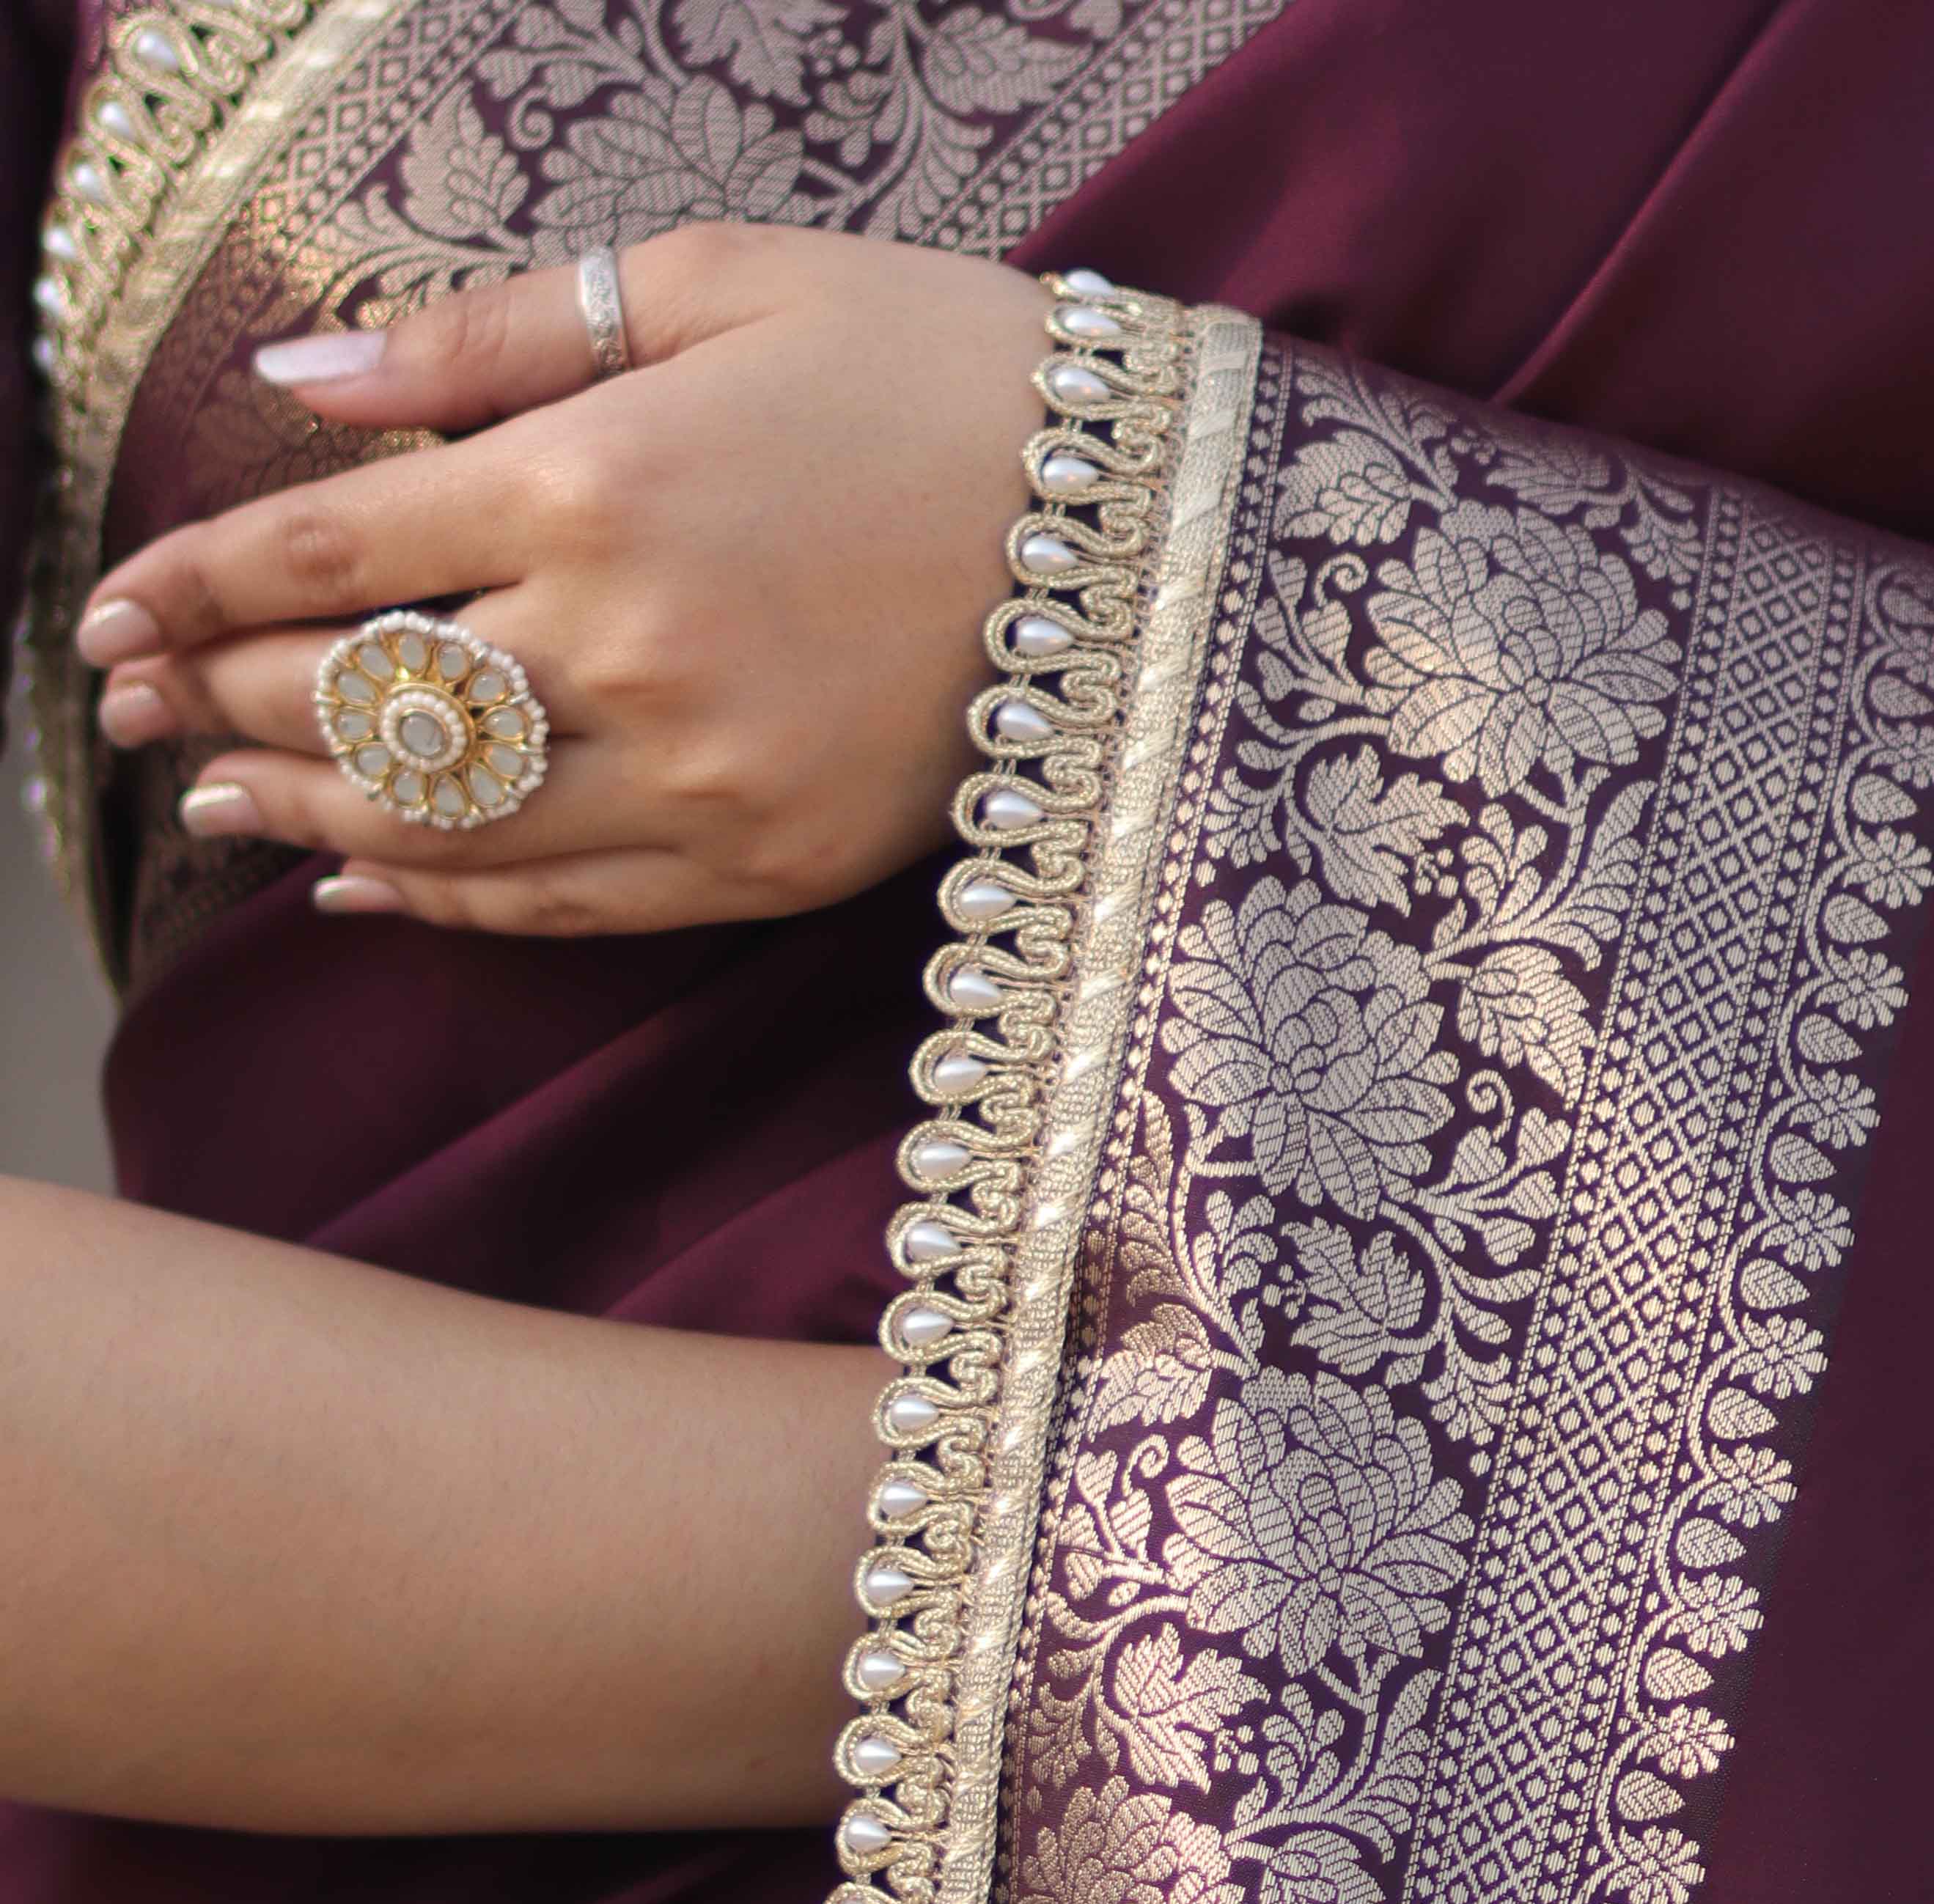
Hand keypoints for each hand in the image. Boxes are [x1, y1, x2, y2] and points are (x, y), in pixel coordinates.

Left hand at [76, 227, 1049, 936]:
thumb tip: (313, 382)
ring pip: (445, 825)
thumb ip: (497, 337)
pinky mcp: (764, 866)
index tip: (108, 617)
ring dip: (308, 819)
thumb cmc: (932, 371)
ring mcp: (698, 779)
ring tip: (219, 810)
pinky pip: (564, 907)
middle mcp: (627, 647)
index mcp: (596, 478)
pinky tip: (362, 888)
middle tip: (133, 718)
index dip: (192, 588)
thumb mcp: (716, 286)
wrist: (1144, 532)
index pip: (327, 552)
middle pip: (360, 699)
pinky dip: (446, 905)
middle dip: (221, 704)